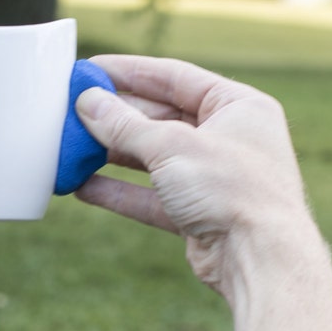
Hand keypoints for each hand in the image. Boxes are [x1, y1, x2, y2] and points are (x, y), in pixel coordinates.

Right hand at [74, 54, 310, 294]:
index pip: (174, 78)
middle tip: (73, 111)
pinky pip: (151, 196)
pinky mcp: (198, 213)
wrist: (260, 261)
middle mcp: (228, 138)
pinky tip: (83, 186)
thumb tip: (87, 102)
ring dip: (112, 154)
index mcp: (237, 106)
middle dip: (115, 117)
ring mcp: (213, 178)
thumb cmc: (232, 190)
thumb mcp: (171, 146)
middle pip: (160, 118)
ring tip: (71, 148)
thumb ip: (124, 125)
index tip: (91, 69)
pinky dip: (119, 191)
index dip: (130, 72)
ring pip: (153, 158)